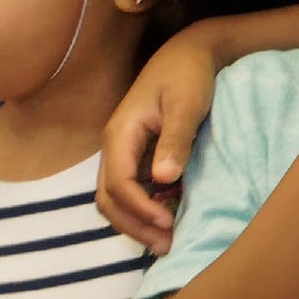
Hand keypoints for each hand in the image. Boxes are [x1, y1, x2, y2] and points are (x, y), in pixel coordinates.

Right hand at [99, 29, 222, 252]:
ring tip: (167, 240)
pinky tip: (171, 217)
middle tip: (166, 246)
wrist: (191, 52)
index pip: (119, 184)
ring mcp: (123, 151)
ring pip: (115, 197)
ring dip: (136, 221)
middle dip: (133, 225)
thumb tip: (164, 180)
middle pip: (108, 198)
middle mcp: (114, 145)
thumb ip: (175, 140)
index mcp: (120, 133)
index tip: (169, 223)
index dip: (141, 209)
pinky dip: (144, 208)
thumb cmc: (189, 74)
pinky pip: (131, 189)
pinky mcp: (137, 154)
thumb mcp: (186, 104)